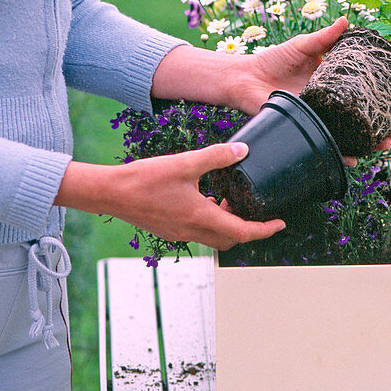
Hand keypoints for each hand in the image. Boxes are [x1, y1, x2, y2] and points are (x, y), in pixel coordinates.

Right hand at [57, 142, 284, 249]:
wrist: (110, 193)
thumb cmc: (145, 180)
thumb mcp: (185, 163)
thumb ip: (216, 157)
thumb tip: (242, 151)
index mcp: (201, 218)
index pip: (243, 232)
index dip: (265, 229)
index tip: (280, 223)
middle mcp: (192, 231)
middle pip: (230, 239)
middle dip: (247, 227)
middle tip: (254, 207)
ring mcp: (179, 233)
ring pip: (214, 237)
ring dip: (227, 223)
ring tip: (230, 198)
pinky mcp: (169, 229)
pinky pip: (198, 231)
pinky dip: (209, 220)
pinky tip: (204, 198)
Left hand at [226, 18, 390, 166]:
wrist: (245, 78)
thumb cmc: (272, 59)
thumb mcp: (301, 45)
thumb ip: (324, 37)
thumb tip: (346, 20)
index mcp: (332, 82)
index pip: (362, 91)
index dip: (381, 98)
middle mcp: (329, 102)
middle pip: (361, 117)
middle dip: (382, 125)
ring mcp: (319, 117)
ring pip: (348, 133)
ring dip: (367, 142)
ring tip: (383, 144)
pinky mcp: (305, 128)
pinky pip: (325, 142)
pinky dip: (340, 152)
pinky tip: (352, 158)